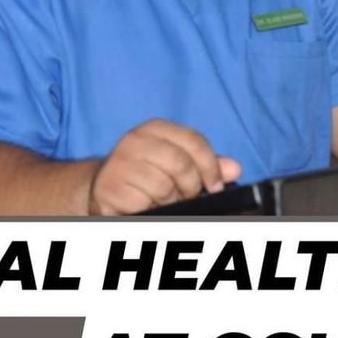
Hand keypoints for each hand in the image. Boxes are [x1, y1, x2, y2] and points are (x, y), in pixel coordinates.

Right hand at [88, 119, 240, 215]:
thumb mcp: (175, 162)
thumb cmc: (145, 174)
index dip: (210, 166)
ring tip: (161, 200)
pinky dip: (149, 209)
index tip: (215, 186)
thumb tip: (234, 169)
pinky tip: (144, 205)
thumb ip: (205, 164)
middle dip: (190, 186)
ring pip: (163, 187)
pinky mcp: (108, 186)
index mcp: (155, 128)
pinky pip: (143, 203)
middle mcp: (134, 140)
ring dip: (169, 201)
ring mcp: (119, 162)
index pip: (193, 140)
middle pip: (180, 164)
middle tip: (185, 196)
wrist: (103, 187)